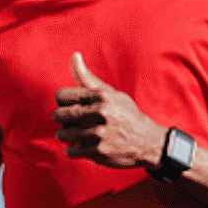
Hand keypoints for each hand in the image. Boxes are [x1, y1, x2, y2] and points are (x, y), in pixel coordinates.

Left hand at [53, 55, 167, 171]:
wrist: (148, 142)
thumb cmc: (126, 115)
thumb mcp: (111, 94)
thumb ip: (88, 78)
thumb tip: (74, 55)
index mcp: (101, 96)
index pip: (61, 96)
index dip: (63, 103)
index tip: (71, 107)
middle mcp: (100, 112)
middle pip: (59, 115)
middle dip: (63, 120)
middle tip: (73, 123)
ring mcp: (98, 133)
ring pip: (62, 134)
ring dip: (67, 136)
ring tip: (78, 135)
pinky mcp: (98, 151)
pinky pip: (70, 151)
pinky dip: (75, 150)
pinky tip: (85, 146)